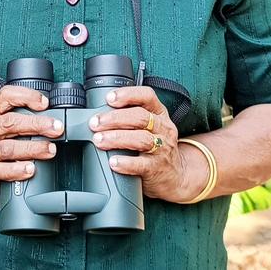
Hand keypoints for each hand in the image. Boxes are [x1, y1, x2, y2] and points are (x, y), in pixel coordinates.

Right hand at [0, 85, 63, 193]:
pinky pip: (2, 170)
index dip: (27, 97)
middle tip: (56, 127)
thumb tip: (46, 113)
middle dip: (37, 124)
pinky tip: (30, 169)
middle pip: (11, 123)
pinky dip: (17, 170)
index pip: (6, 96)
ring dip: (32, 148)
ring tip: (50, 149)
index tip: (44, 103)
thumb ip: (11, 113)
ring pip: (9, 148)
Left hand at [88, 86, 205, 202]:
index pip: (147, 96)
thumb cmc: (155, 147)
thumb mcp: (150, 127)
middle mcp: (163, 128)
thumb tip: (98, 113)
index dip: (128, 95)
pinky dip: (126, 163)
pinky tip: (113, 162)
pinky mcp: (157, 168)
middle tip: (95, 123)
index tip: (109, 98)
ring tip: (99, 140)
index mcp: (159, 114)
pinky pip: (141, 164)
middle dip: (114, 118)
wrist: (175, 175)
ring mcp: (162, 149)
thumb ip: (130, 117)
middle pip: (140, 117)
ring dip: (117, 138)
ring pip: (141, 139)